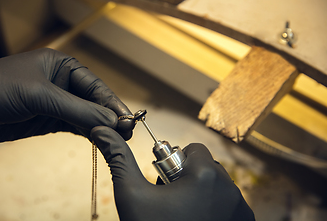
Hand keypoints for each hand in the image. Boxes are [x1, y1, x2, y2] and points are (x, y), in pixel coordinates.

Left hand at [0, 48, 134, 145]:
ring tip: (118, 138)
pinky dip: (87, 133)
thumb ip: (77, 109)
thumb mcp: (41, 95)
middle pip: (94, 102)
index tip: (127, 119)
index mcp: (63, 66)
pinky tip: (99, 139)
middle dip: (109, 116)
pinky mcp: (50, 120)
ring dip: (101, 127)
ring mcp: (57, 103)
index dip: (112, 103)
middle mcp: (63, 83)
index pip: (95, 85)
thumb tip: (111, 120)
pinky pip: (75, 126)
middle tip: (127, 132)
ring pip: (86, 116)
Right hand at [91, 126, 254, 220]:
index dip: (174, 161)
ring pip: (218, 184)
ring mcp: (241, 209)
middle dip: (188, 176)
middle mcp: (231, 189)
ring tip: (183, 211)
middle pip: (207, 166)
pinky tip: (197, 219)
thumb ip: (119, 158)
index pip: (193, 149)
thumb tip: (101, 130)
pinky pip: (229, 202)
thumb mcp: (132, 195)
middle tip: (172, 199)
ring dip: (202, 191)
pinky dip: (215, 206)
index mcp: (206, 175)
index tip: (165, 181)